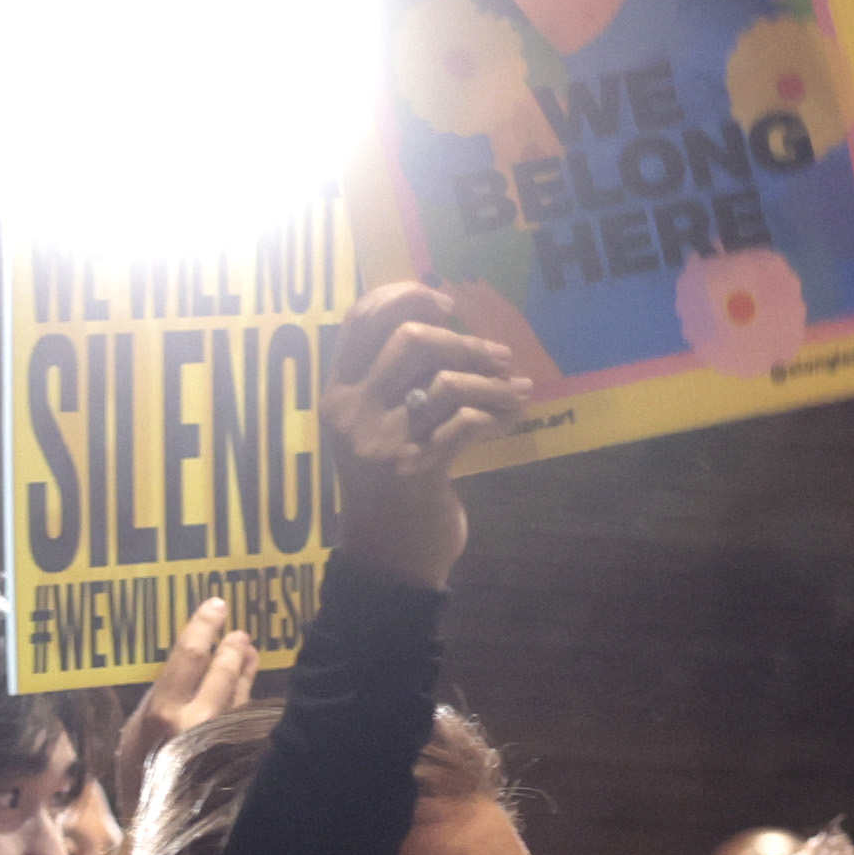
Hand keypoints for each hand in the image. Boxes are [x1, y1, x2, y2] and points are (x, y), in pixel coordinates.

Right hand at [120, 596, 259, 818]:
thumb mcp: (133, 735)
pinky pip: (248, 716)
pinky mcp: (241, 754)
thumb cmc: (139, 781)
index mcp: (165, 714)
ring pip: (243, 691)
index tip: (216, 606)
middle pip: (226, 668)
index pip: (189, 654)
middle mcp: (200, 723)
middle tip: (239, 632)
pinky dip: (249, 697)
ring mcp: (225, 740)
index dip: (204, 625)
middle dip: (234, 645)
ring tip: (249, 650)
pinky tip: (250, 686)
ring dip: (248, 667)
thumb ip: (156, 699)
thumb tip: (181, 669)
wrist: (162, 830)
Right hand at [321, 283, 538, 593]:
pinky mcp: (416, 470)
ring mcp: (381, 441)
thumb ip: (393, 380)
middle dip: (464, 341)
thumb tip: (446, 323)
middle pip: (410, 339)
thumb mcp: (375, 426)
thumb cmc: (389, 485)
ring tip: (516, 388)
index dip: (405, 294)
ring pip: (445, 380)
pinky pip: (466, 422)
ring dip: (492, 381)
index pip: (360, 318)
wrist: (388, 559)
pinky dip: (498, 413)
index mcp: (337, 393)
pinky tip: (514, 415)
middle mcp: (351, 411)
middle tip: (499, 356)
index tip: (445, 302)